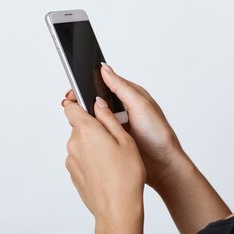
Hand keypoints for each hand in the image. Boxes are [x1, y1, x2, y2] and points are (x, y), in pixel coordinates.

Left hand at [63, 96, 145, 220]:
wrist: (117, 209)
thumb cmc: (126, 175)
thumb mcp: (125, 140)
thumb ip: (108, 118)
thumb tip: (98, 104)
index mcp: (86, 130)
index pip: (71, 107)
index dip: (79, 103)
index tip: (90, 105)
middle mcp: (74, 143)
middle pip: (78, 125)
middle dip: (93, 127)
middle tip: (114, 138)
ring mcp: (71, 159)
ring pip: (80, 143)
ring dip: (92, 145)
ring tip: (112, 157)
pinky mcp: (73, 173)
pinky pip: (81, 158)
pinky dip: (91, 159)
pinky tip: (106, 169)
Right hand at [64, 63, 185, 189]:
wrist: (163, 165)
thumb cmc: (157, 133)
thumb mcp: (139, 105)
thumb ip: (121, 87)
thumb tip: (104, 69)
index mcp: (130, 95)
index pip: (104, 84)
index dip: (88, 85)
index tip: (74, 90)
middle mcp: (123, 107)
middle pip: (97, 100)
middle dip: (83, 101)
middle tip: (70, 105)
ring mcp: (118, 123)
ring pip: (95, 115)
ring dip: (86, 116)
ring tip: (76, 118)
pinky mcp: (114, 136)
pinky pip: (98, 130)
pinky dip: (90, 129)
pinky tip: (85, 131)